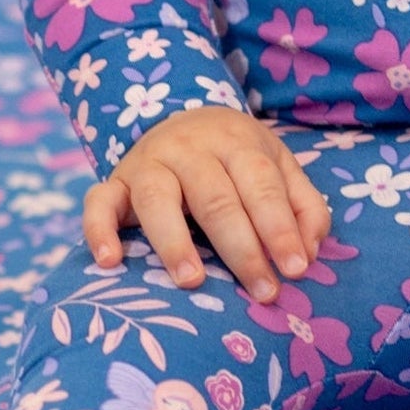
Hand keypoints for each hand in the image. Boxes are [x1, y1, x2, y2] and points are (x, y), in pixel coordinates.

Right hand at [82, 106, 332, 303]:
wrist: (183, 118)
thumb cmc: (238, 160)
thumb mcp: (277, 167)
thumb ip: (303, 206)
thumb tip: (311, 250)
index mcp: (236, 143)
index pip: (261, 185)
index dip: (279, 227)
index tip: (295, 269)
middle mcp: (190, 149)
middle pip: (215, 198)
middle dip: (242, 247)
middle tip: (261, 291)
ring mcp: (148, 163)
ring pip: (157, 197)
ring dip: (174, 241)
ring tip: (193, 281)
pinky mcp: (114, 182)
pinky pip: (99, 201)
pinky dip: (99, 229)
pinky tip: (109, 261)